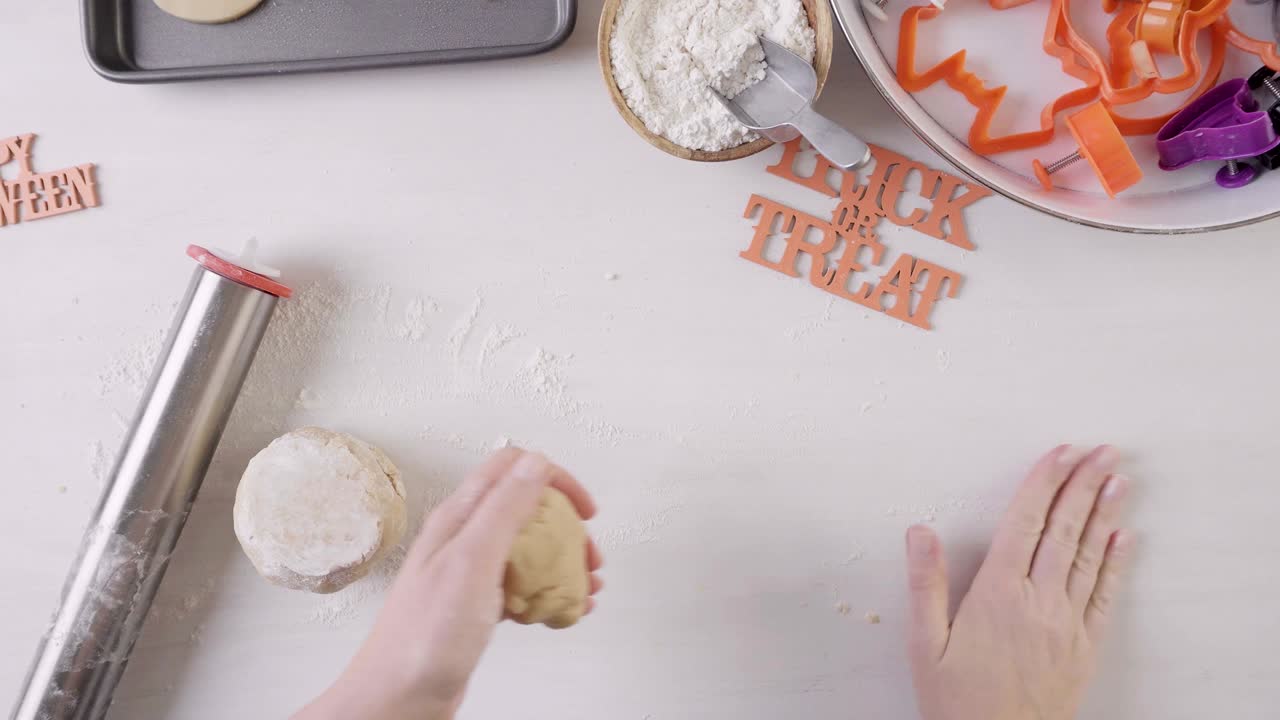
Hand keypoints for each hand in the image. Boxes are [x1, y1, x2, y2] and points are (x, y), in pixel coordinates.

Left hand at [295, 448, 603, 719]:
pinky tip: (563, 609)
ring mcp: (470, 572)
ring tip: (585, 585)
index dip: (555, 480)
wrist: (398, 698)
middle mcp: (463, 538)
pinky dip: (549, 591)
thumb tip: (535, 464)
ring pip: (528, 548)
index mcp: (459, 517)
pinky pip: (522, 585)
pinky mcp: (476, 604)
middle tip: (588, 554)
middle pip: (527, 509)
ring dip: (563, 560)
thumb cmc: (424, 637)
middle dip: (566, 525)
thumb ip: (504, 508)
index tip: (583, 509)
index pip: (512, 468)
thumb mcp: (472, 560)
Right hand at [906, 445, 1131, 719]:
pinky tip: (1125, 537)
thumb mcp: (925, 645)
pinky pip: (1104, 595)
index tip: (1059, 452)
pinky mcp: (1084, 647)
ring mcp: (1066, 624)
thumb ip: (925, 584)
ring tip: (1118, 478)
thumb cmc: (957, 702)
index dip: (1043, 483)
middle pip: (1064, 529)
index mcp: (997, 594)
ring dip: (1105, 512)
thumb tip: (920, 531)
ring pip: (1088, 555)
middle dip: (1083, 485)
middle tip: (1102, 449)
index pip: (1024, 522)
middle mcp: (1037, 601)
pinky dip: (1116, 563)